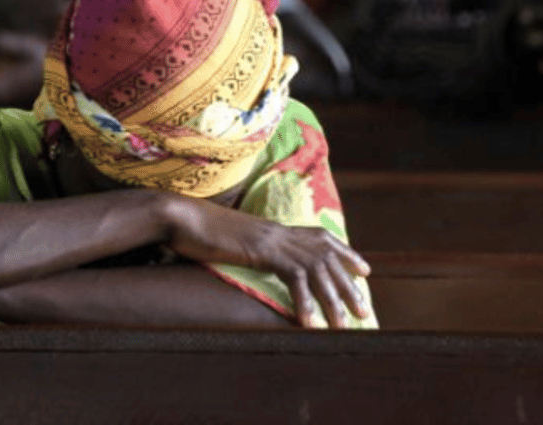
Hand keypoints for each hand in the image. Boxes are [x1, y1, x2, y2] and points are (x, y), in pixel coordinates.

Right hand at [163, 198, 371, 328]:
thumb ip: (250, 250)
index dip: (346, 252)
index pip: (321, 238)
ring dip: (333, 299)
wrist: (178, 216)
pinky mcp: (262, 250)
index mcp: (275, 228)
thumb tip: (254, 261)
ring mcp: (272, 239)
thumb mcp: (231, 242)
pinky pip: (293, 278)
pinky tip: (308, 324)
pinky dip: (304, 302)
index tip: (364, 269)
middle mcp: (280, 231)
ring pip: (317, 269)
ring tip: (343, 325)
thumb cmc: (197, 231)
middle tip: (363, 311)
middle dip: (347, 285)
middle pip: (327, 256)